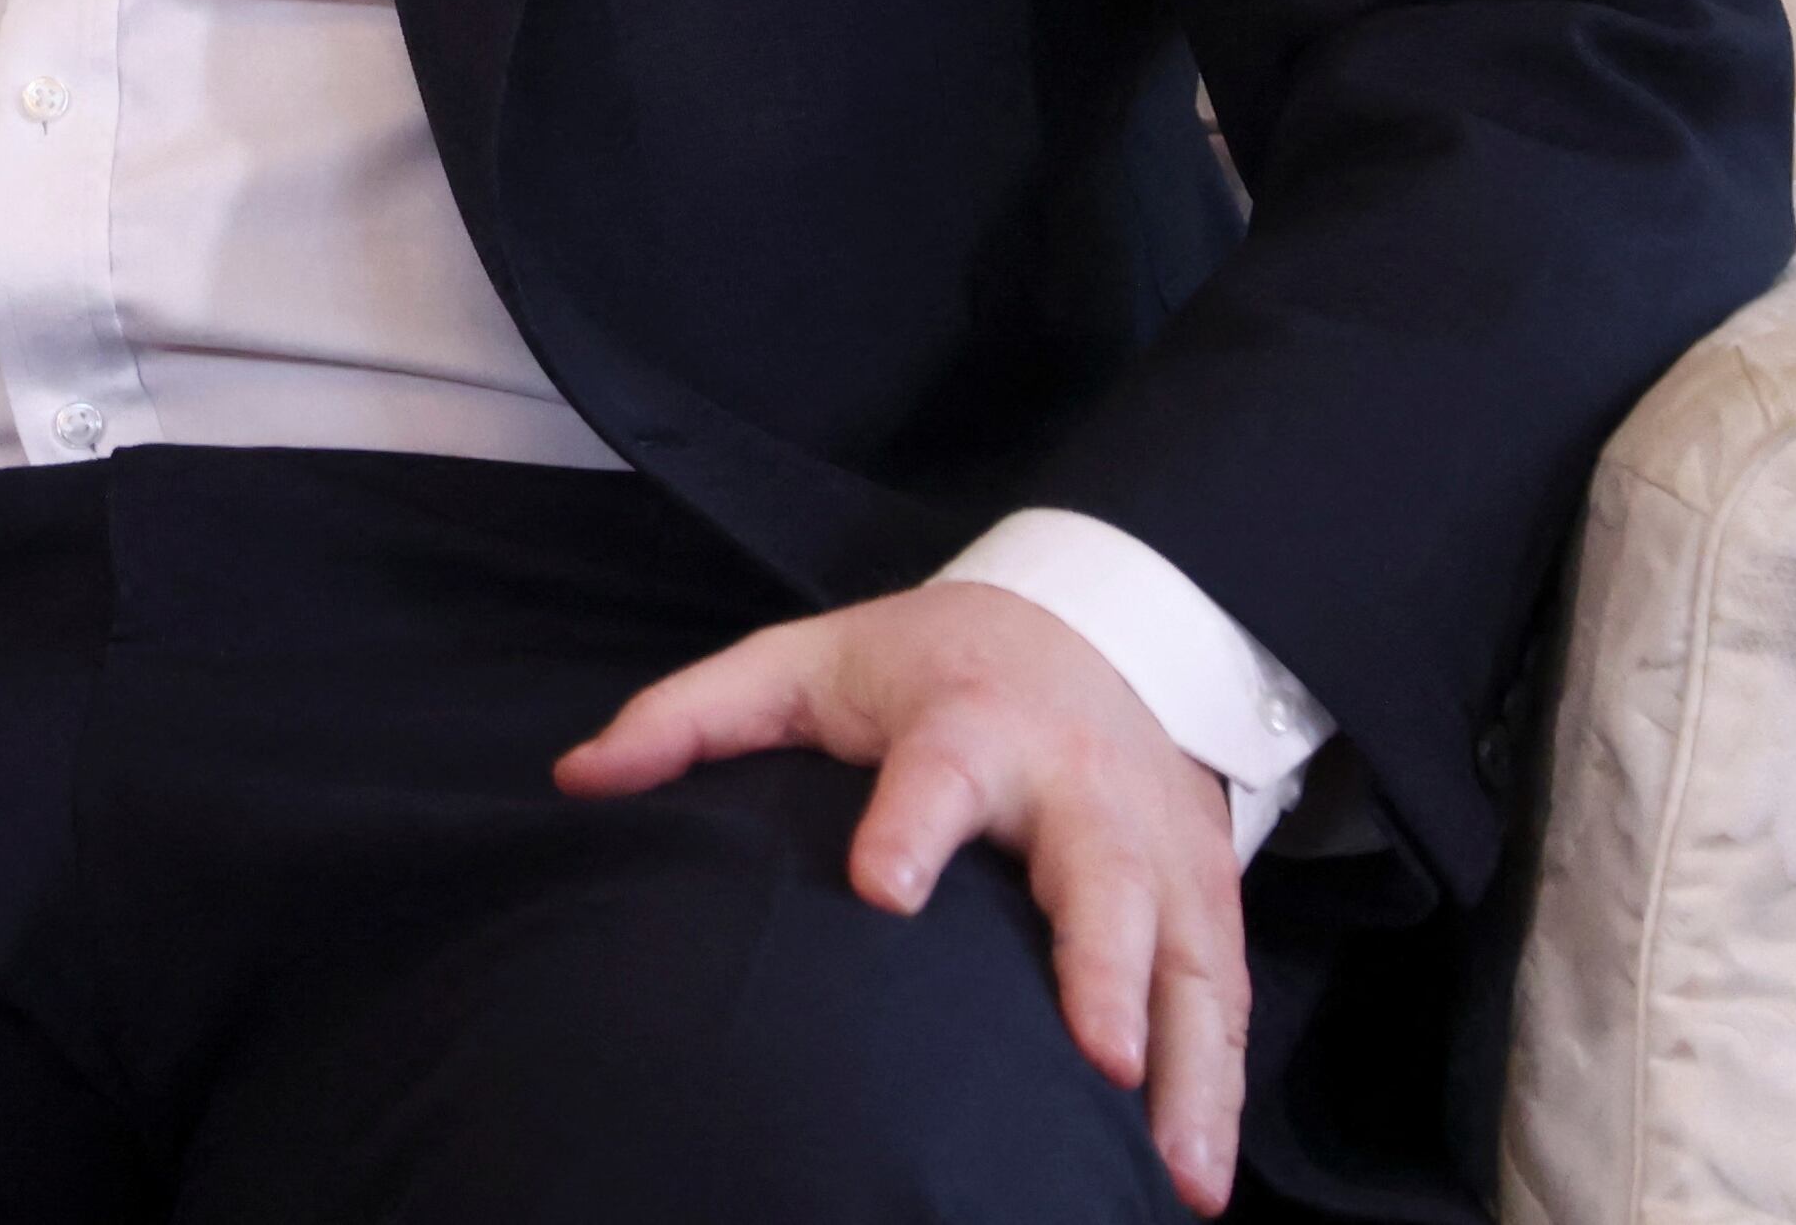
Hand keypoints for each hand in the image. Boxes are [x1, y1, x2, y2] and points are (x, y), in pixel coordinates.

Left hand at [555, 579, 1246, 1213]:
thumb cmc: (924, 666)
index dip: (910, 825)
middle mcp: (1076, 787)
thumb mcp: (804, 662)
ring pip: (1182, 956)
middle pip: (1097, 877)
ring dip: (1184, 1062)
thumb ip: (691, 716)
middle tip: (1096, 1056)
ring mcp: (1155, 845)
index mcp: (969, 723)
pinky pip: (1219, 995)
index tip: (882, 890)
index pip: (937, 773)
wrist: (1092, 625)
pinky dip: (1217, 1084)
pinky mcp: (1204, 894)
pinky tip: (1195, 1178)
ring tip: (1173, 1168)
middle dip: (1102, 966)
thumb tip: (576, 778)